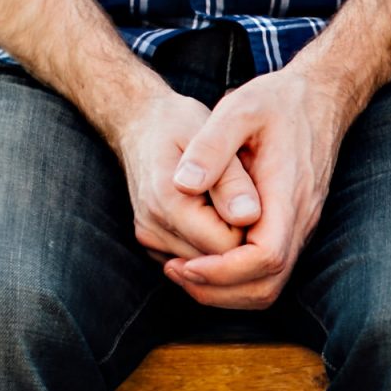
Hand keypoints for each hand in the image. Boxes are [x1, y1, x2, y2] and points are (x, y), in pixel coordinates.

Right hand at [104, 88, 261, 261]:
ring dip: (224, 240)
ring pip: (208, 266)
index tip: (251, 194)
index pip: (229, 244)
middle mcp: (153, 227)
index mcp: (168, 201)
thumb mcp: (211, 136)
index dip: (250, 225)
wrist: (139, 125)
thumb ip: (231, 180)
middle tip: (239, 195)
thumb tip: (247, 217)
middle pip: (218, 260)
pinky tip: (209, 212)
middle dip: (238, 236)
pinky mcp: (153, 245)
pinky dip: (209, 243)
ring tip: (221, 200)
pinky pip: (195, 260)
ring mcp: (150, 239)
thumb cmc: (179, 124)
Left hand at [168, 66, 356, 309]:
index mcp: (287, 197)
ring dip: (225, 290)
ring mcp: (298, 228)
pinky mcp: (291, 228)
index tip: (187, 262)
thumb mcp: (239, 109)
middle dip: (219, 290)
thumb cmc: (277, 102)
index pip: (266, 258)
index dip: (224, 271)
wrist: (319, 98)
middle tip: (176, 271)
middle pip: (267, 285)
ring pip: (268, 285)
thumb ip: (211, 146)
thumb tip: (183, 185)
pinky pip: (266, 272)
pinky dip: (233, 278)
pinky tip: (203, 258)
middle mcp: (299, 221)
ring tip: (183, 269)